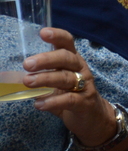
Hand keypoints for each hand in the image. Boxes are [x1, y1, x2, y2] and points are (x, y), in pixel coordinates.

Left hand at [24, 28, 116, 147]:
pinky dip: (53, 101)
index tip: (43, 32)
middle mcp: (81, 70)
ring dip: (46, 79)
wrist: (93, 118)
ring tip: (28, 82)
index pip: (68, 43)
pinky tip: (39, 104)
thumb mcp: (57, 83)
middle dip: (47, 59)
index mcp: (73, 61)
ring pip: (66, 78)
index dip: (57, 36)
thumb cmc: (71, 96)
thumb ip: (41, 77)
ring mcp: (85, 86)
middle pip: (67, 59)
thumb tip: (11, 77)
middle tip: (27, 64)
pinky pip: (69, 100)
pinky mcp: (85, 103)